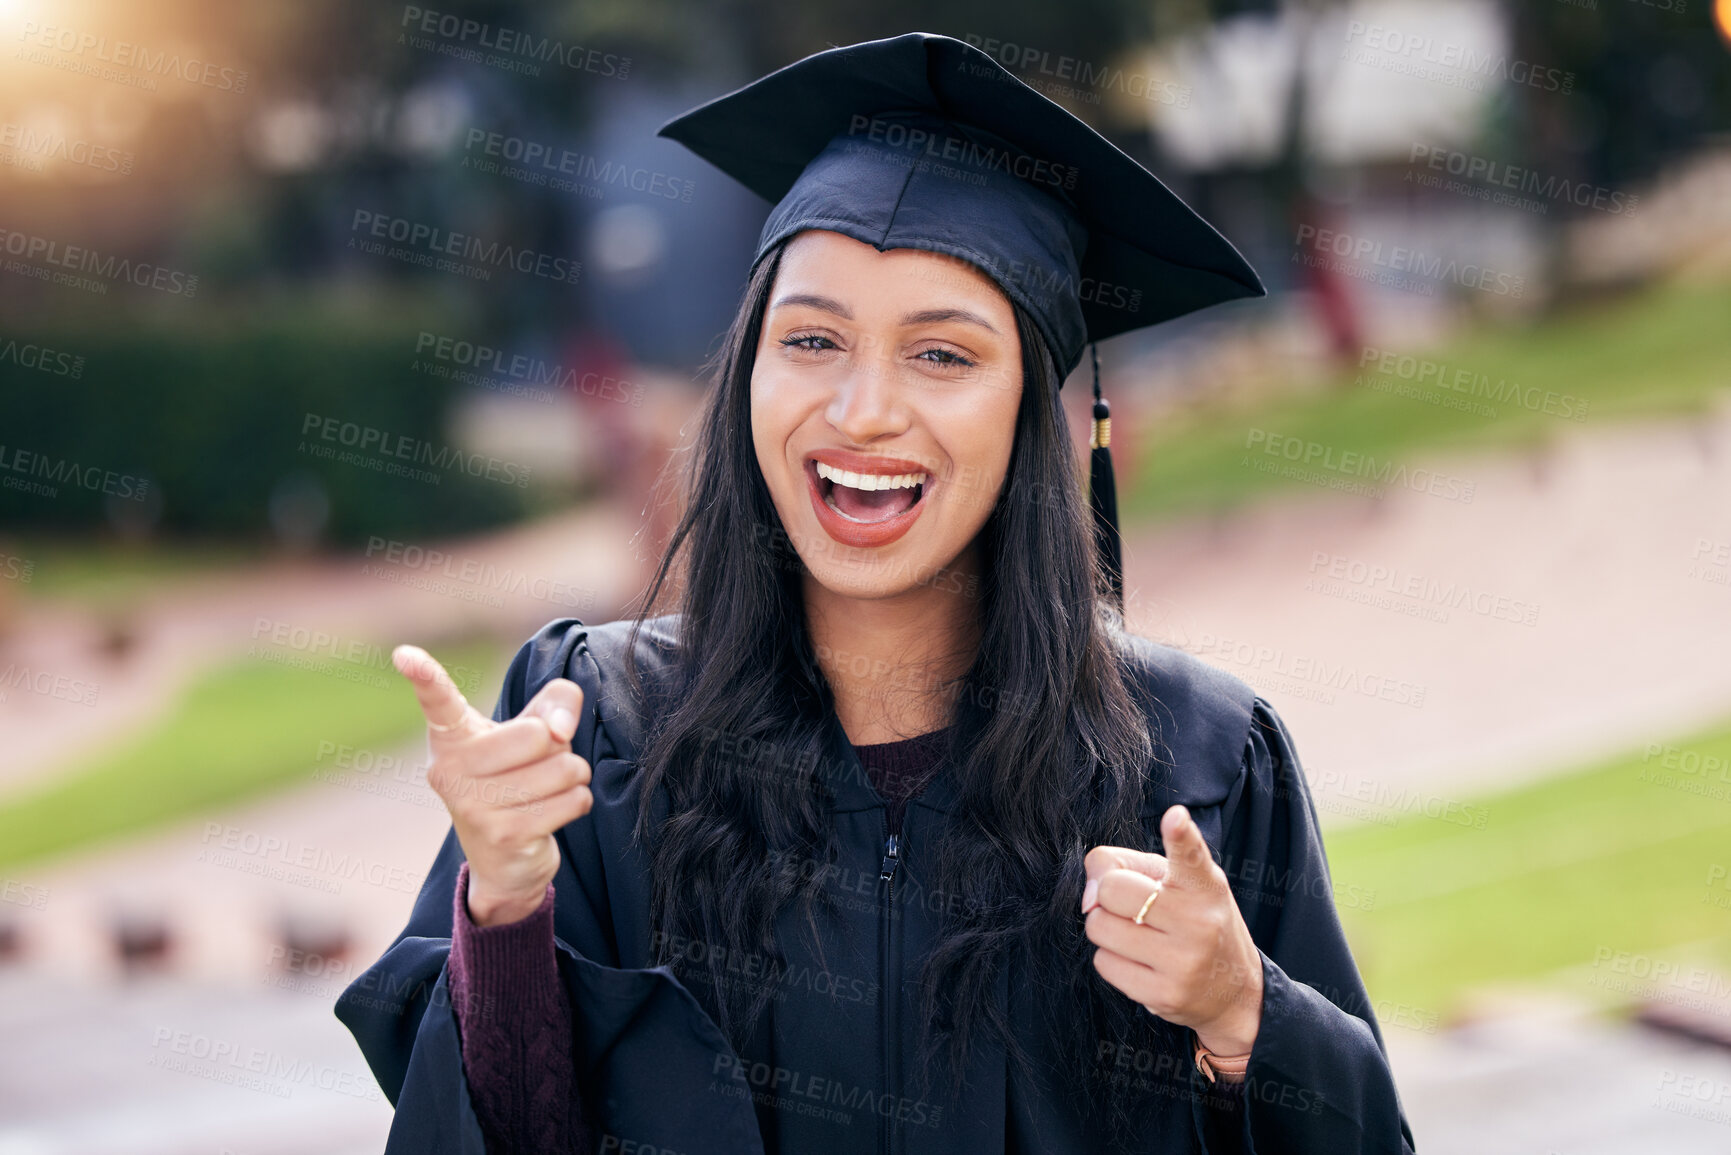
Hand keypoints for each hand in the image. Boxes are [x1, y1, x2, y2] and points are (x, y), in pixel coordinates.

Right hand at [393, 644, 592, 926]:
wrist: (505, 859)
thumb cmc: (519, 775)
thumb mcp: (537, 727)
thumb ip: (558, 702)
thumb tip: (559, 730)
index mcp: (451, 736)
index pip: (437, 700)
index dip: (424, 675)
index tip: (404, 655)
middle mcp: (449, 769)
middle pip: (539, 735)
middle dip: (560, 748)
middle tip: (537, 765)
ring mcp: (472, 806)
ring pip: (564, 769)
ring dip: (573, 777)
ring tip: (546, 789)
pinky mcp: (502, 836)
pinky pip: (573, 800)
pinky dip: (578, 802)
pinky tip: (553, 812)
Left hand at [1081, 805, 1263, 1063]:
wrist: (1233, 991)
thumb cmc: (1193, 920)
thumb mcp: (1176, 882)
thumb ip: (1125, 865)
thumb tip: (1088, 896)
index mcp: (1204, 885)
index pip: (1191, 855)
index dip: (1180, 835)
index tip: (1175, 817)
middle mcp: (1199, 922)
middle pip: (1112, 890)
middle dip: (1109, 894)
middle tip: (1131, 905)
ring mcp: (1183, 962)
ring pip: (1099, 927)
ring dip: (1106, 926)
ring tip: (1136, 932)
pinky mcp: (1163, 995)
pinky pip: (1103, 963)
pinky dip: (1112, 958)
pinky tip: (1140, 960)